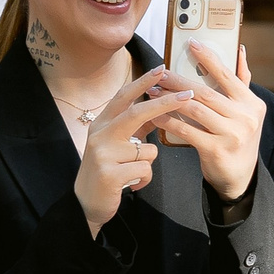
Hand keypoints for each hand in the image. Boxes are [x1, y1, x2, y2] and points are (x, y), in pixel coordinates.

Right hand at [74, 68, 191, 235]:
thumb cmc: (106, 171)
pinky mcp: (110, 174)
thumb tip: (159, 111)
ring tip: (132, 172)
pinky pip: (144, 169)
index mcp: (101, 124)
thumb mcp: (116, 145)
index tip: (162, 69)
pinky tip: (131, 185)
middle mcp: (99, 134)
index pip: (123, 97)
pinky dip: (144, 178)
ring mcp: (103, 154)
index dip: (143, 82)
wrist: (85, 204)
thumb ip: (134, 128)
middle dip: (164, 103)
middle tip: (188, 94)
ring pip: (147, 149)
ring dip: (148, 163)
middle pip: (136, 113)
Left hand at [152, 43, 265, 201]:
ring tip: (153, 90)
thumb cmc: (237, 138)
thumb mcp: (246, 111)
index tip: (191, 43)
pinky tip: (155, 114)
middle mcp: (245, 117)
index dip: (208, 58)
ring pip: (194, 110)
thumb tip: (240, 50)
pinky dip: (169, 121)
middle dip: (179, 80)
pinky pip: (187, 131)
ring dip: (170, 98)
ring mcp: (231, 135)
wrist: (240, 177)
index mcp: (251, 103)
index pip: (227, 75)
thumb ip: (242, 81)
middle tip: (160, 72)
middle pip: (205, 92)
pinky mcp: (216, 150)